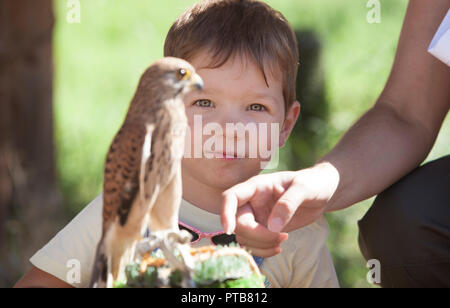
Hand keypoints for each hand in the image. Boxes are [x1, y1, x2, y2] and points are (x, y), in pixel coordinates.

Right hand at [221, 163, 338, 256]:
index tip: (229, 229)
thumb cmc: (313, 183)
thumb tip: (273, 226)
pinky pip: (254, 244)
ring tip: (283, 240)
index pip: (231, 197)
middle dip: (256, 235)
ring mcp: (256, 217)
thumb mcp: (304, 188)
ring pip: (244, 237)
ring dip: (260, 245)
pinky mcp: (263, 229)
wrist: (322, 192)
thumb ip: (288, 203)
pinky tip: (279, 246)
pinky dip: (263, 250)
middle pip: (238, 223)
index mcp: (257, 186)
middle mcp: (252, 202)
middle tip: (281, 237)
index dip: (225, 212)